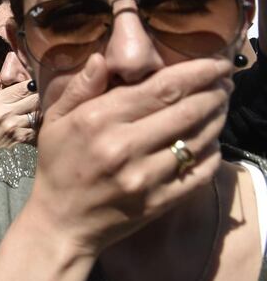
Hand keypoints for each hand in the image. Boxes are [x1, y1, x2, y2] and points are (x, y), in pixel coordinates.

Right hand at [0, 65, 38, 149]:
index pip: (23, 86)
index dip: (33, 85)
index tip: (36, 87)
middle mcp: (6, 113)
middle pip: (35, 96)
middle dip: (41, 96)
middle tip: (44, 97)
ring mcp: (16, 126)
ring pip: (40, 111)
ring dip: (44, 110)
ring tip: (45, 110)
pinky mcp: (25, 138)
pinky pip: (41, 126)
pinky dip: (43, 124)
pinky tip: (43, 125)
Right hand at [26, 54, 231, 256]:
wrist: (61, 222)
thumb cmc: (58, 165)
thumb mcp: (56, 120)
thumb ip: (80, 87)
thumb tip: (103, 58)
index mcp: (98, 120)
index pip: (161, 88)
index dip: (197, 72)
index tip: (216, 64)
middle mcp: (124, 146)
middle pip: (187, 110)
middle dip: (215, 92)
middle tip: (224, 83)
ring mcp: (144, 176)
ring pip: (198, 139)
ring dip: (217, 118)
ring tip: (220, 106)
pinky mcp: (159, 201)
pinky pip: (200, 172)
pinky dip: (213, 153)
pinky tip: (210, 142)